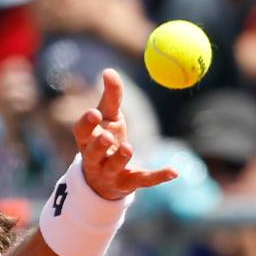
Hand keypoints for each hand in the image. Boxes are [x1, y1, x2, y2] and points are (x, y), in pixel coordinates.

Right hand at [73, 69, 176, 199]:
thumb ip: (111, 97)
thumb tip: (108, 70)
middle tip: (106, 136)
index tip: (95, 113)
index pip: (81, 133)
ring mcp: (110, 174)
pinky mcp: (129, 184)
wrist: (105, 180)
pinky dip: (159, 176)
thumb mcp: (109, 119)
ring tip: (127, 147)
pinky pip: (144, 180)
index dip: (86, 124)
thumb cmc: (105, 140)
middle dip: (98, 145)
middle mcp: (94, 160)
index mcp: (87, 141)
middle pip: (93, 154)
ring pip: (113, 168)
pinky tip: (174, 172)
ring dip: (120, 158)